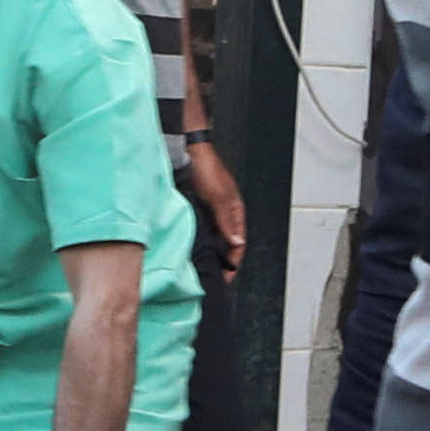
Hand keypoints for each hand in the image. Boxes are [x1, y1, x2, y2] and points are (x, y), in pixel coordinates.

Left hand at [178, 138, 252, 273]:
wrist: (190, 152)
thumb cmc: (207, 170)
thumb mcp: (218, 199)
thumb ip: (226, 222)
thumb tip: (237, 244)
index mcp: (236, 211)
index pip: (238, 243)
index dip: (234, 262)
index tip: (227, 278)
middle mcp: (226, 213)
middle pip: (227, 243)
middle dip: (223, 261)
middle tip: (215, 279)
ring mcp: (213, 211)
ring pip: (215, 238)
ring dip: (211, 253)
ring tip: (204, 270)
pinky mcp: (200, 208)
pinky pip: (203, 231)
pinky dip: (201, 242)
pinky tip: (194, 251)